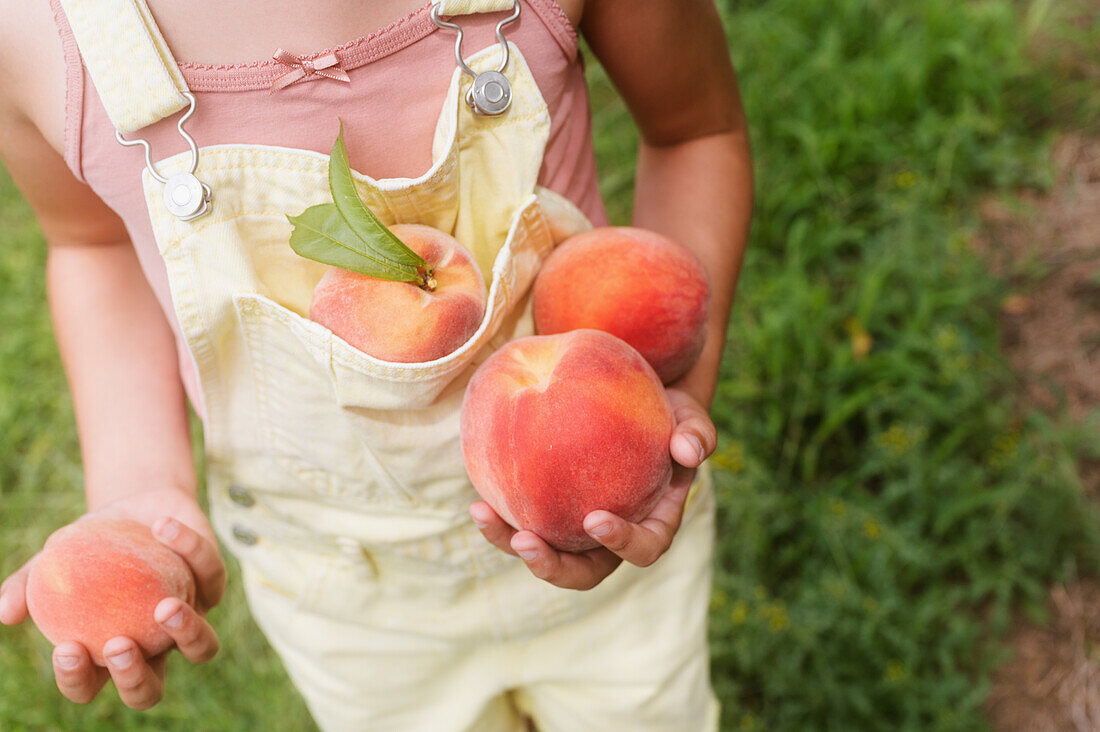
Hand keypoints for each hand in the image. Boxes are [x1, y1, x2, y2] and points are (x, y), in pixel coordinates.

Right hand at [0, 487, 224, 708]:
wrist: (138, 505)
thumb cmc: (92, 540)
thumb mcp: (56, 556)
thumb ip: (28, 584)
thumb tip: (5, 612)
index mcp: (108, 649)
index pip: (91, 684)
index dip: (78, 680)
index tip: (67, 648)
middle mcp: (153, 645)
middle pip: (149, 689)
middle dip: (135, 678)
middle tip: (120, 644)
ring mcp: (188, 618)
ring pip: (203, 649)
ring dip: (187, 634)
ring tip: (164, 608)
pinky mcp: (214, 585)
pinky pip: (209, 574)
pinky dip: (189, 548)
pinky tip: (161, 527)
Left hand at [470, 387, 716, 589]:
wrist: (635, 407)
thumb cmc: (668, 415)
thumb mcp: (690, 418)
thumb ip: (697, 433)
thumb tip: (688, 450)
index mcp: (653, 524)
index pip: (643, 548)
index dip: (621, 543)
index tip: (594, 519)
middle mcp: (613, 538)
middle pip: (585, 572)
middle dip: (553, 566)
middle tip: (525, 542)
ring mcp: (577, 530)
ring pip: (546, 554)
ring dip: (512, 544)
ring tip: (484, 516)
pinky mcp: (549, 513)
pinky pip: (524, 524)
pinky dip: (501, 520)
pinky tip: (478, 500)